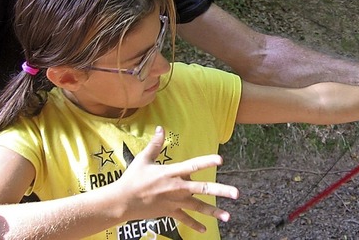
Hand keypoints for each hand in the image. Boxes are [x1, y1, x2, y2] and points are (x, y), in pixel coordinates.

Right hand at [115, 126, 238, 233]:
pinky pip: (185, 219)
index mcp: (171, 172)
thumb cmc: (132, 179)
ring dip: (214, 211)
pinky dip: (195, 224)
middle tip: (237, 194)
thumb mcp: (143, 159)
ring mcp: (174, 201)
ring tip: (228, 216)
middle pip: (203, 188)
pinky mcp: (170, 212)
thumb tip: (160, 128)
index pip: (193, 165)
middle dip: (221, 191)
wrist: (122, 202)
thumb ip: (155, 144)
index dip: (207, 161)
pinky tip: (205, 229)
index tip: (221, 159)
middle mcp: (177, 187)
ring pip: (198, 207)